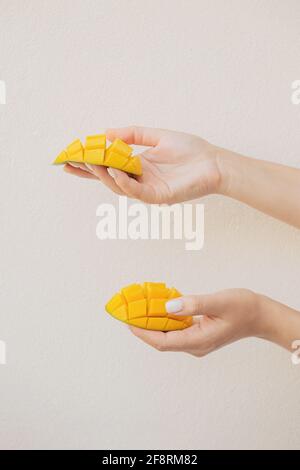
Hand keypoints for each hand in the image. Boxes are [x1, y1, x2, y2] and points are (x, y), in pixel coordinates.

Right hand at [64, 126, 221, 203]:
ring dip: (104, 176)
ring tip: (91, 163)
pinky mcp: (159, 196)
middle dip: (88, 172)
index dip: (90, 163)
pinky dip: (125, 183)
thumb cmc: (191, 150)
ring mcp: (148, 189)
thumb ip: (132, 134)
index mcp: (139, 166)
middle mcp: (140, 179)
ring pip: (119, 186)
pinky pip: (137, 192)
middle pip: (108, 178)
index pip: (109, 165)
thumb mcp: (157, 136)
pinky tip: (116, 173)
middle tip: (70, 164)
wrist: (215, 162)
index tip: (71, 157)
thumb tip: (106, 133)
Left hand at [129, 289, 266, 355]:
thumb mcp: (218, 302)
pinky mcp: (198, 334)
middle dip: (143, 327)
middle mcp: (194, 345)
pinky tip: (159, 307)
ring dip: (152, 323)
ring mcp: (196, 341)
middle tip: (128, 311)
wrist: (260, 315)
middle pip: (161, 340)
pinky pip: (176, 329)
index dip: (142, 332)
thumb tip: (167, 306)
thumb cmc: (242, 308)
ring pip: (167, 334)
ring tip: (139, 308)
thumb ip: (193, 304)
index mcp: (198, 341)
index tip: (127, 321)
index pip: (162, 341)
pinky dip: (165, 319)